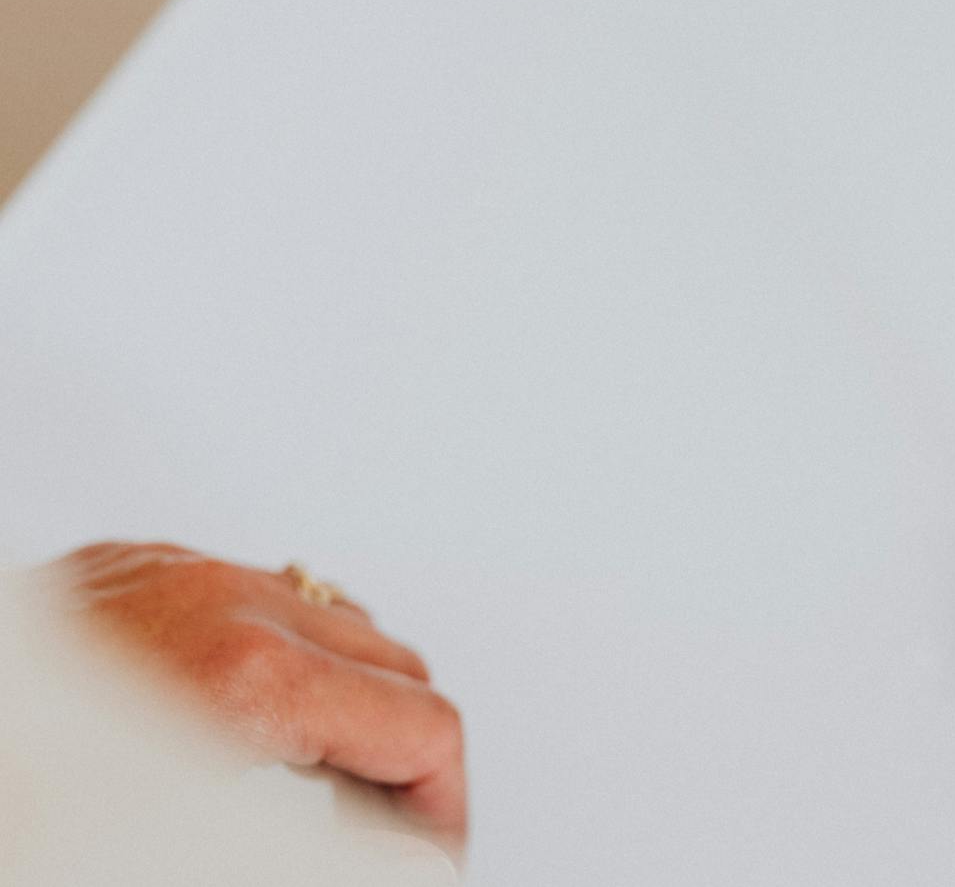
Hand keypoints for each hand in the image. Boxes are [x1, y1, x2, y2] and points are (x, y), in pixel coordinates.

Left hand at [47, 542, 465, 844]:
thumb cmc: (15, 795)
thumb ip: (328, 849)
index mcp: (245, 673)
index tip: (432, 861)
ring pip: (329, 617)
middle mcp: (219, 598)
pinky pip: (243, 595)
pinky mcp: (125, 564)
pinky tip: (236, 728)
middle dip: (404, 759)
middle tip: (383, 842)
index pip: (422, 726)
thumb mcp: (184, 847)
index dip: (445, 810)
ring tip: (316, 792)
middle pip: (395, 665)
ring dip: (343, 700)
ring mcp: (170, 571)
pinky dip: (269, 658)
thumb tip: (417, 860)